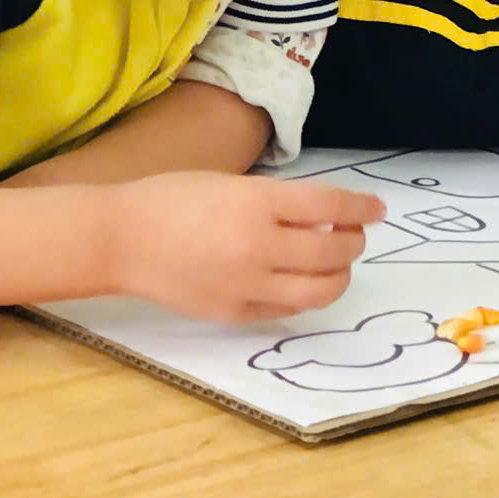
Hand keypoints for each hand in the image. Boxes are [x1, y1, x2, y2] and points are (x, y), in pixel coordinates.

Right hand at [111, 174, 385, 323]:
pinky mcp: (234, 313)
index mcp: (256, 203)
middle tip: (353, 234)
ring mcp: (246, 285)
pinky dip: (303, 294)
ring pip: (320, 290)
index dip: (361, 208)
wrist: (121, 240)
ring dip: (339, 275)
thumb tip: (327, 215)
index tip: (378, 209)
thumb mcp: (232, 184)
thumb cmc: (173, 198)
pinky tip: (299, 280)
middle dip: (354, 242)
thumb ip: (278, 201)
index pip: (330, 208)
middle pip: (334, 252)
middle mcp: (257, 246)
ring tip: (333, 262)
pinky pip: (287, 309)